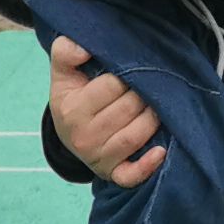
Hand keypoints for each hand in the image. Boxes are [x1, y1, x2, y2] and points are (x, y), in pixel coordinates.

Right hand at [49, 38, 165, 187]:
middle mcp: (83, 136)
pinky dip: (147, 166)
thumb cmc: (72, 97)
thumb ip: (65, 52)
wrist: (67, 133)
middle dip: (144, 93)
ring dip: (152, 118)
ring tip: (156, 105)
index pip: (111, 86)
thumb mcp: (62, 73)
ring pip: (134, 135)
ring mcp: (98, 158)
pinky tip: (161, 151)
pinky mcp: (112, 174)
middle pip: (128, 109)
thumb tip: (82, 47)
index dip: (126, 74)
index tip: (131, 69)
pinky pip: (131, 176)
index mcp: (72, 109)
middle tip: (150, 84)